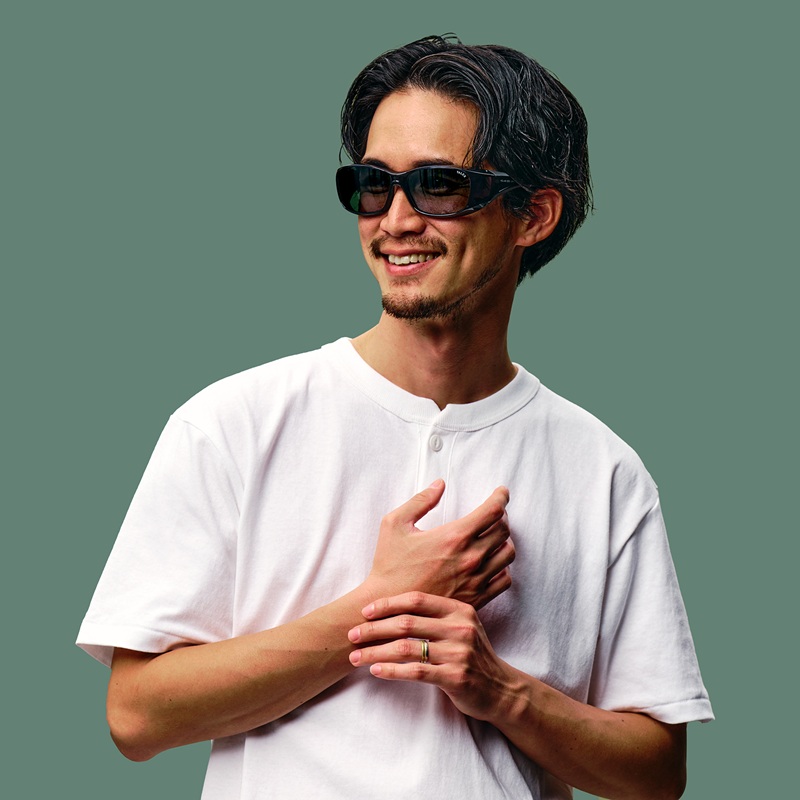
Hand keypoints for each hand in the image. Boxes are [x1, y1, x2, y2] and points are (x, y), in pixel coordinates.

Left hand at [347, 592, 515, 722]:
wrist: (501, 689)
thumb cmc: (471, 656)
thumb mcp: (461, 627)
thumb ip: (434, 617)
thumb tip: (389, 611)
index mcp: (459, 610)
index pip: (416, 600)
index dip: (388, 604)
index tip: (365, 611)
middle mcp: (460, 627)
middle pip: (407, 623)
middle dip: (374, 629)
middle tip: (352, 635)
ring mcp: (459, 653)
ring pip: (407, 648)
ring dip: (376, 651)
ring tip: (356, 656)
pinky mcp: (456, 677)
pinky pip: (416, 672)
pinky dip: (392, 670)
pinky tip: (375, 670)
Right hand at [366, 480, 513, 608]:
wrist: (388, 604)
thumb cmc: (389, 564)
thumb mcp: (395, 524)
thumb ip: (420, 501)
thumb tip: (440, 484)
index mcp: (454, 536)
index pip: (493, 511)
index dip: (501, 496)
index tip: (501, 492)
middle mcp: (470, 558)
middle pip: (504, 530)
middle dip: (501, 516)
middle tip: (492, 514)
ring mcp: (475, 580)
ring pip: (508, 554)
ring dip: (503, 541)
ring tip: (491, 537)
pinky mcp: (476, 598)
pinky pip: (504, 579)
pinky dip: (502, 567)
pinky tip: (489, 562)